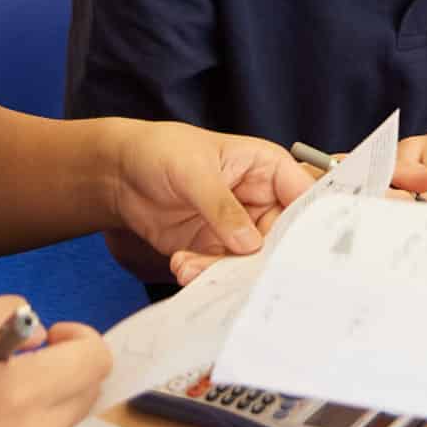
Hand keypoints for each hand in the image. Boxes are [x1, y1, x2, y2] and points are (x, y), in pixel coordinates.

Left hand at [107, 121, 309, 270]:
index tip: (299, 255)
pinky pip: (221, 271)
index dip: (307, 226)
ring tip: (189, 266)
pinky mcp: (214, 249)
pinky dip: (203, 275)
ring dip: (223, 271)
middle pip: (281, 239)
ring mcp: (237, 228)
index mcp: (268, 169)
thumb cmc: (161, 151)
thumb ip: (223, 207)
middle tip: (240, 275)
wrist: (118, 173)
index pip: (303, 198)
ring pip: (250, 261)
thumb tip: (250, 243)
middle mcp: (260, 201)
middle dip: (261, 260)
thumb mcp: (194, 172)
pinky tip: (180, 264)